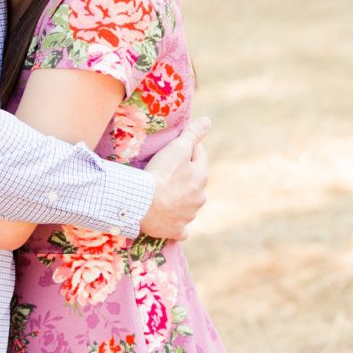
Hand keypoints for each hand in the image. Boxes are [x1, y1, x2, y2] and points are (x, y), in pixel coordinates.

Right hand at [138, 117, 209, 240]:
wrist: (144, 204)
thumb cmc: (161, 174)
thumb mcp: (177, 148)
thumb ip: (193, 134)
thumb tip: (207, 121)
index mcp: (201, 176)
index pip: (200, 155)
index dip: (188, 148)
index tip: (176, 147)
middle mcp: (200, 197)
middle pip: (195, 181)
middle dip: (185, 175)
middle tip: (166, 171)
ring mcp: (189, 215)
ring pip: (189, 204)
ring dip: (180, 199)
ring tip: (163, 194)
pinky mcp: (177, 231)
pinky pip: (181, 229)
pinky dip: (177, 224)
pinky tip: (170, 221)